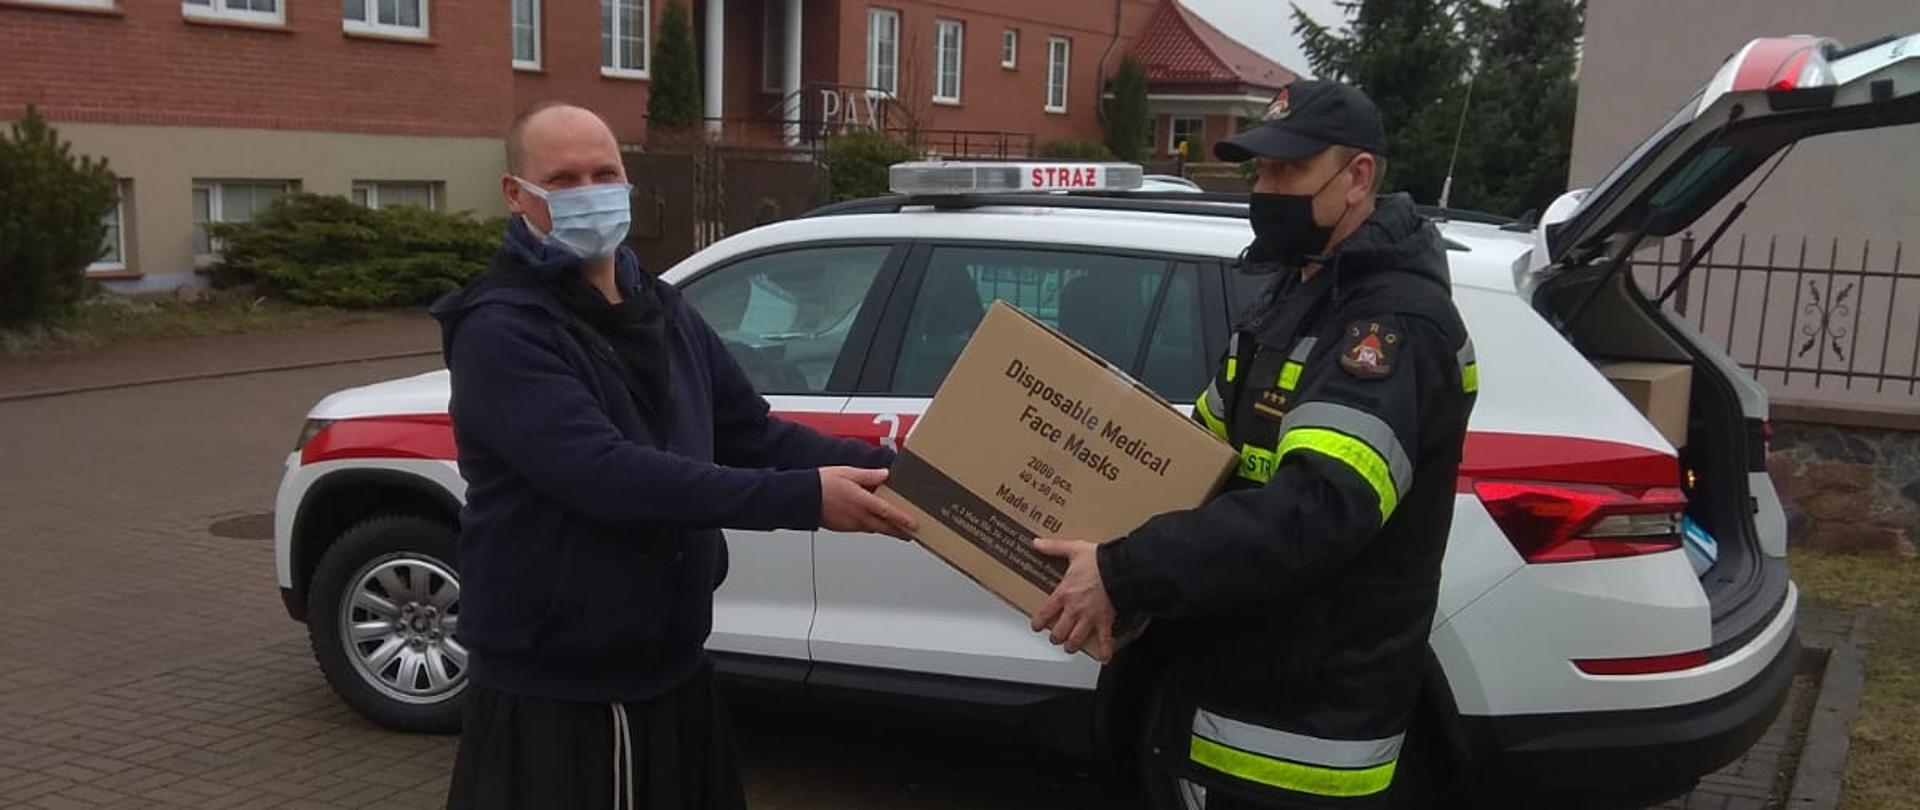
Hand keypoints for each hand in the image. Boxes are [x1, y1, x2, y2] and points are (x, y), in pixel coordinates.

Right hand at [818, 466, 917, 539]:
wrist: (803, 497)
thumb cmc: (823, 483)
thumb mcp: (848, 473)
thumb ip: (869, 475)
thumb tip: (885, 474)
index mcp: (862, 501)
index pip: (887, 512)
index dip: (902, 519)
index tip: (913, 524)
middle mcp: (858, 515)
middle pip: (884, 527)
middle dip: (899, 531)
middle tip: (911, 534)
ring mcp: (851, 523)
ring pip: (874, 529)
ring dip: (887, 531)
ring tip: (898, 531)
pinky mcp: (844, 527)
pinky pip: (863, 529)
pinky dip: (873, 528)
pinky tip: (876, 525)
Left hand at [1030, 538, 1116, 661]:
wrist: (1120, 569)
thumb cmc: (1099, 561)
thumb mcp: (1074, 550)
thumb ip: (1053, 547)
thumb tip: (1036, 542)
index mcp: (1064, 594)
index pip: (1045, 613)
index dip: (1038, 622)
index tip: (1036, 626)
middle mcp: (1074, 610)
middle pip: (1059, 632)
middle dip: (1056, 637)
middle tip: (1056, 637)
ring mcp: (1089, 618)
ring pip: (1075, 639)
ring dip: (1071, 645)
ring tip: (1070, 646)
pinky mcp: (1105, 621)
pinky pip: (1105, 640)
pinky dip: (1105, 651)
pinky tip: (1104, 658)